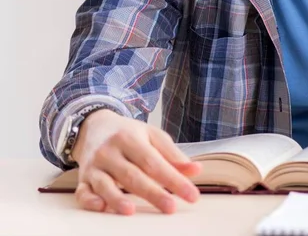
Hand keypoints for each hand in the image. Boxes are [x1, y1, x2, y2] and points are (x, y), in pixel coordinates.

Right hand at [71, 109, 202, 214]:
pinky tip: (101, 208)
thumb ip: (172, 154)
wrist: (94, 126)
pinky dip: (90, 201)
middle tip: (170, 207)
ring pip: (105, 184)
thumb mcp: (152, 135)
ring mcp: (94, 166)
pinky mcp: (83, 179)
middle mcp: (110, 151)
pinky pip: (82, 192)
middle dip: (152, 192)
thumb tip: (195, 170)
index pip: (154, 162)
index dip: (173, 179)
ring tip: (131, 211)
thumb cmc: (128, 133)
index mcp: (130, 138)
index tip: (191, 194)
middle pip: (132, 175)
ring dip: (117, 198)